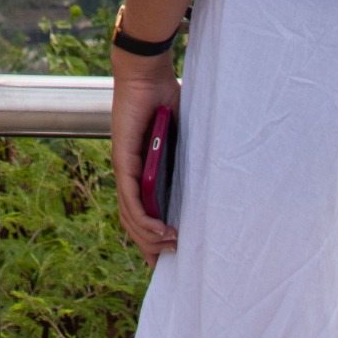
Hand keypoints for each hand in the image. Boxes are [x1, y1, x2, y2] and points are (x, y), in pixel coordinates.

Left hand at [109, 49, 181, 265]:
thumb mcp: (183, 137)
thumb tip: (213, 178)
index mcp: (141, 169)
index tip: (165, 259)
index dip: (149, 238)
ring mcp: (124, 167)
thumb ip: (189, 157)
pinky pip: (130, 198)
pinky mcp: (123, 160)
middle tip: (168, 263)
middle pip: (132, 221)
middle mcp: (128, 172)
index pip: (139, 212)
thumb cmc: (165, 99)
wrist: (148, 73)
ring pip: (130, 215)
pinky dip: (144, 219)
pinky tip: (159, 231)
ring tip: (170, 249)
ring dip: (149, 237)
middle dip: (149, 247)